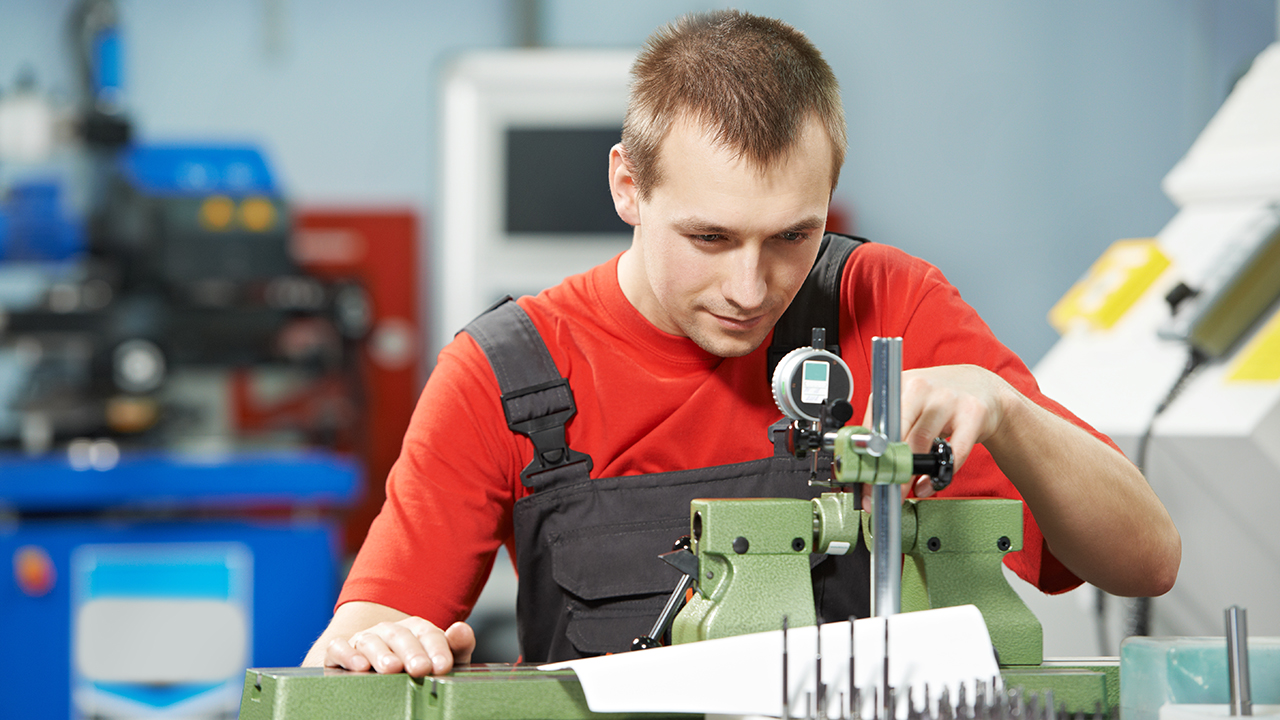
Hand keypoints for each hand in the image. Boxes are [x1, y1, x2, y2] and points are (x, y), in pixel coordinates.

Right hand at [324, 617, 474, 676]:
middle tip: (420, 669)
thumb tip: (461, 629)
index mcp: (416, 631)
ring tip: (391, 669)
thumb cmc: (413, 675)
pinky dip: (347, 655)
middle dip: (412, 652)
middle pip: (401, 636)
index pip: (428, 634)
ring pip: (371, 640)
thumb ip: (455, 648)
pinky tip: (360, 667)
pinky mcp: (339, 653)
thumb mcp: (438, 664)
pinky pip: (339, 648)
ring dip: (381, 654)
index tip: (444, 666)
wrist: (375, 686)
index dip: (437, 649)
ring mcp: (364, 640)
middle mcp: (389, 632)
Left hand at [862, 364, 1009, 499]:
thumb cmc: (938, 401)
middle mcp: (921, 388)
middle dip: (888, 468)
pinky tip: (932, 482)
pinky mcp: (972, 413)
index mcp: (898, 386)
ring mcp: (948, 399)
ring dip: (911, 474)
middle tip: (885, 489)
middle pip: (896, 433)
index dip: (869, 456)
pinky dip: (941, 474)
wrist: (981, 387)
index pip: (876, 424)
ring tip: (907, 489)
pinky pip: (954, 452)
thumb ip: (888, 429)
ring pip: (921, 442)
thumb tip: (866, 467)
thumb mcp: (909, 405)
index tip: (867, 477)